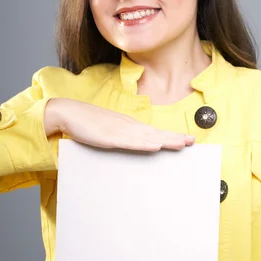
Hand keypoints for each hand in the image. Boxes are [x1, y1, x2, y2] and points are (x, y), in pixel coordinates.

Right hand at [44, 98, 194, 151]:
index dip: (170, 135)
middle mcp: (127, 126)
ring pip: (147, 137)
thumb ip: (120, 137)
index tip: (185, 139)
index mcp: (128, 125)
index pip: (153, 131)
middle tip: (192, 141)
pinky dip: (143, 144)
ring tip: (181, 144)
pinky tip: (155, 146)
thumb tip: (131, 145)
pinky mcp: (109, 137)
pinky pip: (129, 142)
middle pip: (155, 133)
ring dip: (165, 140)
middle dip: (174, 137)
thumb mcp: (108, 131)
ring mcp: (119, 131)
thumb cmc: (86, 123)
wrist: (67, 113)